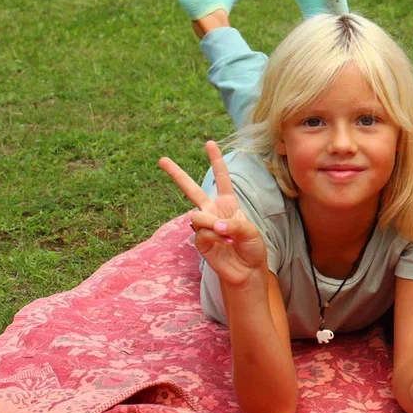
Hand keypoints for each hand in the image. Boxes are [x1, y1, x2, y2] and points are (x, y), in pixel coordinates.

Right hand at [160, 140, 266, 286]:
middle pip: (192, 189)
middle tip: (161, 159)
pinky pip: (201, 232)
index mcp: (228, 203)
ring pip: (196, 215)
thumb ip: (233, 224)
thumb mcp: (251, 232)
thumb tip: (214, 226)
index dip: (216, 161)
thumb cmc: (252, 247)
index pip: (221, 178)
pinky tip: (222, 244)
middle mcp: (213, 210)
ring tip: (226, 236)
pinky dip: (213, 237)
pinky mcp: (199, 240)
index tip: (209, 143)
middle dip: (176, 174)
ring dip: (211, 224)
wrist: (246, 270)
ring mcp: (204, 224)